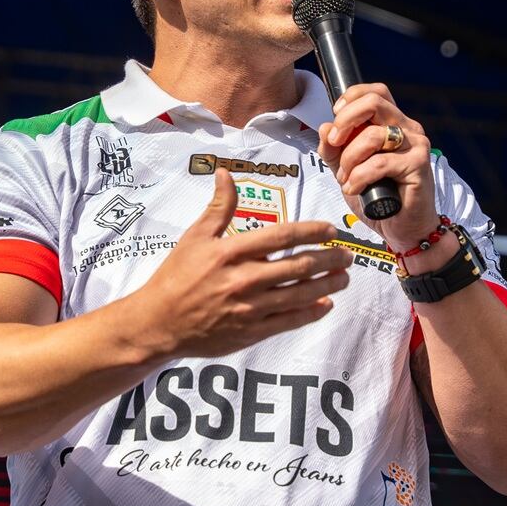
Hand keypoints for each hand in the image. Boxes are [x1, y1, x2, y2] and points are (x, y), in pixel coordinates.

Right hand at [134, 168, 350, 358]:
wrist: (158, 323)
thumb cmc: (176, 276)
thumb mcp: (194, 237)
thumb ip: (218, 207)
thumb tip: (226, 173)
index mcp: (231, 252)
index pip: (281, 237)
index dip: (311, 231)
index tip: (331, 228)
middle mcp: (243, 279)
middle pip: (297, 266)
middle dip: (328, 259)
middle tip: (348, 254)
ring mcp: (248, 308)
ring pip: (299, 294)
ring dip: (327, 285)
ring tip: (344, 276)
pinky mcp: (250, 332)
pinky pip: (288, 321)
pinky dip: (310, 312)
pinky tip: (325, 304)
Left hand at [317, 83, 442, 263]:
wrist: (402, 230)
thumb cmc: (378, 198)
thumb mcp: (346, 170)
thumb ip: (333, 150)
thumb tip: (324, 127)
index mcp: (393, 124)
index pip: (375, 92)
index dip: (351, 99)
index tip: (335, 121)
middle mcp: (408, 129)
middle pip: (375, 102)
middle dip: (345, 122)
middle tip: (334, 144)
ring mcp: (416, 145)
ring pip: (374, 135)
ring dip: (350, 158)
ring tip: (346, 178)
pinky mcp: (418, 165)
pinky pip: (380, 162)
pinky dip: (359, 176)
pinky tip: (355, 188)